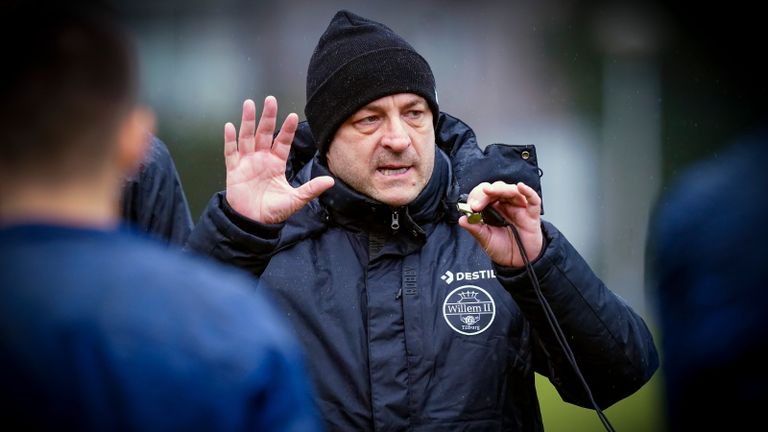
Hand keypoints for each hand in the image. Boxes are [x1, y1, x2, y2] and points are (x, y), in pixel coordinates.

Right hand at [224, 96, 333, 223]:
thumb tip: (331, 181)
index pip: (282, 142)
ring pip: (247, 137)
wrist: (253, 223)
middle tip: (270, 100)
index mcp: (276, 163)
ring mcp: (247, 163)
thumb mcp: (295, 199)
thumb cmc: (273, 211)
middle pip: (264, 133)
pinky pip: (231, 152)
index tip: (292, 115)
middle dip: (267, 116)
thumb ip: (311, 188)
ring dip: (248, 121)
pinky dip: (230, 140)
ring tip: (249, 104)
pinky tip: (230, 126)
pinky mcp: (234, 170)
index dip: (286, 129)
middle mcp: (261, 159)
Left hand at [458, 181, 542, 267]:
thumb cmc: (503, 248)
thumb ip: (475, 229)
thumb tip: (462, 219)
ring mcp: (519, 208)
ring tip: (490, 191)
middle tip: (477, 204)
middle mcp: (505, 205)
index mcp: (492, 208)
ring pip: (512, 191)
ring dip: (500, 189)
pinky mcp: (532, 214)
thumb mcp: (485, 239)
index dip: (476, 196)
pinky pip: (533, 200)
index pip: (484, 194)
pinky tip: (521, 187)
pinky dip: (528, 191)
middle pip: (497, 189)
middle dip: (485, 193)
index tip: (471, 206)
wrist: (518, 261)